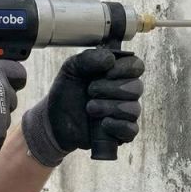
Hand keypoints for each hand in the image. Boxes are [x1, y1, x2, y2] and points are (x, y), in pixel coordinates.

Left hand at [22, 49, 143, 166]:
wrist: (54, 119)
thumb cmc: (67, 91)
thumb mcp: (71, 68)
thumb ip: (88, 58)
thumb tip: (110, 59)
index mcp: (117, 73)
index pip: (136, 66)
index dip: (125, 68)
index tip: (106, 72)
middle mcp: (126, 92)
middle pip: (137, 87)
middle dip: (111, 88)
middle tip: (90, 90)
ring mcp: (125, 113)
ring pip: (133, 109)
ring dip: (109, 107)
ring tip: (89, 108)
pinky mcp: (121, 133)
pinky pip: (131, 130)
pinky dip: (117, 126)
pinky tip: (102, 123)